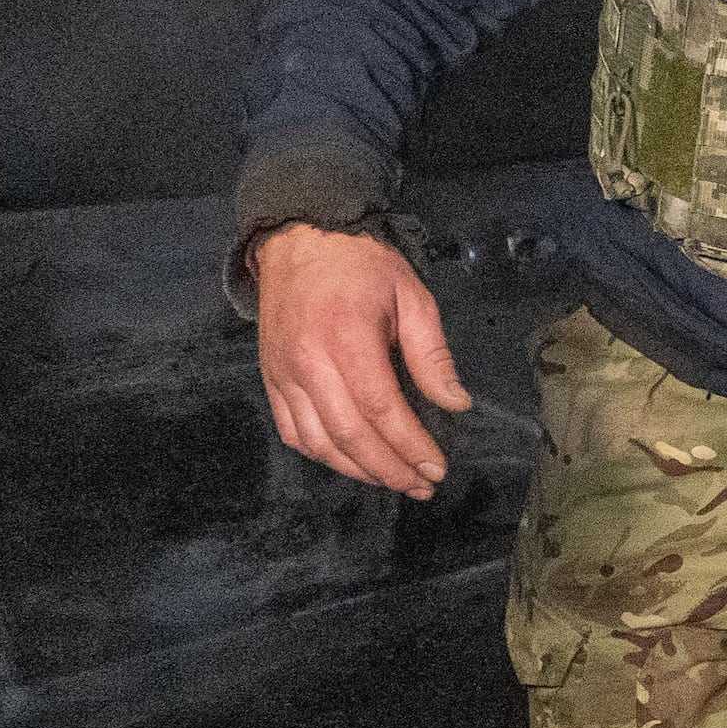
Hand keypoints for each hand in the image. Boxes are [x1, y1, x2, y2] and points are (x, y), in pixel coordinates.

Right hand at [255, 224, 470, 499]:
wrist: (298, 242)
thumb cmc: (361, 265)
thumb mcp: (410, 293)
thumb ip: (432, 352)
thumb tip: (455, 403)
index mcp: (348, 339)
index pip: (381, 409)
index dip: (409, 446)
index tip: (437, 467)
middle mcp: (310, 364)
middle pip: (350, 435)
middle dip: (390, 469)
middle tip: (422, 485)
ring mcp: (284, 376)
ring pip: (319, 442)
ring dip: (358, 471)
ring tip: (394, 481)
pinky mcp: (271, 380)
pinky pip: (293, 432)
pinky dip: (322, 456)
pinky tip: (351, 462)